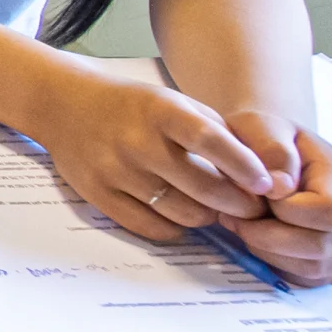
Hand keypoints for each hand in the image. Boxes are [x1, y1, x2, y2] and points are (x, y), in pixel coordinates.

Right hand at [28, 62, 276, 243]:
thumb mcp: (176, 102)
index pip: (211, 141)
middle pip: (202, 188)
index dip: (244, 166)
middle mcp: (136, 141)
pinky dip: (175, 228)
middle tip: (252, 208)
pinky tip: (182, 217)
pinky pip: (150, 227)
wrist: (64, 104)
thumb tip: (261, 177)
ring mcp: (114, 171)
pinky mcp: (97, 194)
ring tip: (214, 210)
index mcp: (160, 111)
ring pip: (181, 213)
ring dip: (208, 217)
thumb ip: (217, 132)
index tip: (267, 185)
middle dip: (238, 204)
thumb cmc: (133, 105)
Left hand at [227, 128, 331, 283]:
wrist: (277, 153)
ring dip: (268, 251)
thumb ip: (271, 149)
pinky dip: (276, 263)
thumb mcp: (261, 126)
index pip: (330, 211)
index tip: (257, 195)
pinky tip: (260, 238)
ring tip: (244, 225)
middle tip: (236, 218)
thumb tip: (279, 187)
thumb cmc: (266, 140)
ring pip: (314, 268)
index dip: (286, 210)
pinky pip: (307, 278)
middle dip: (270, 236)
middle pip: (322, 246)